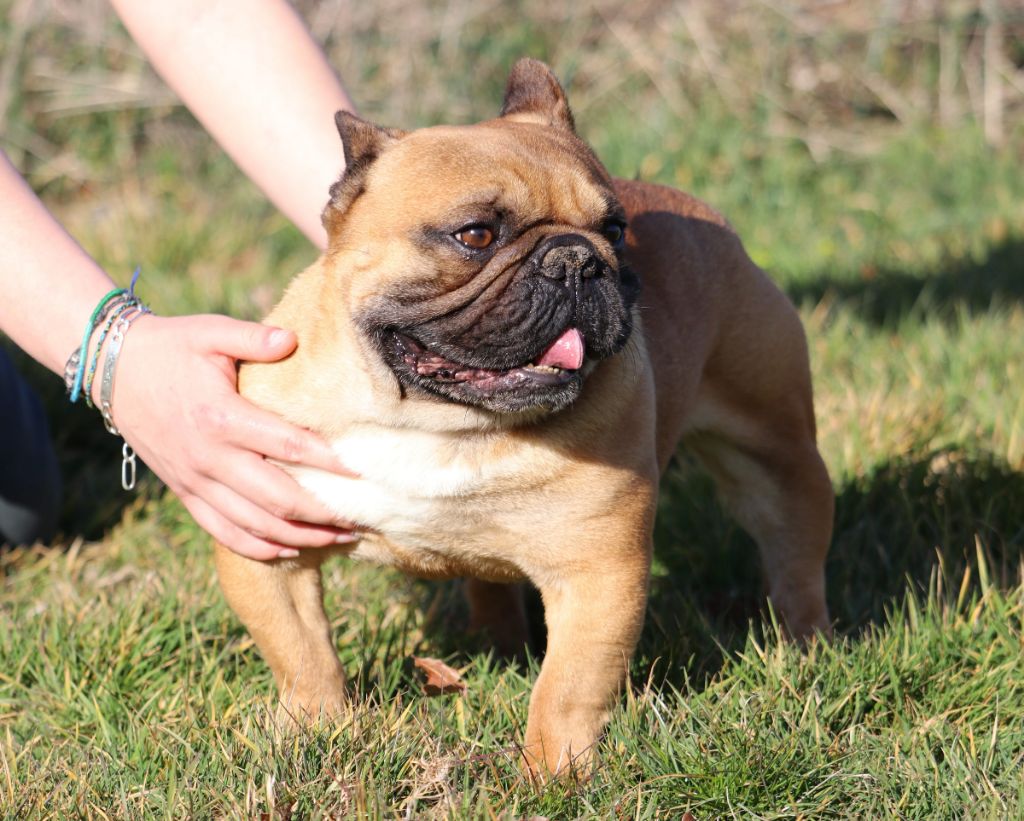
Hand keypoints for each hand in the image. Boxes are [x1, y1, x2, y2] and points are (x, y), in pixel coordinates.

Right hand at [106, 313, 358, 559]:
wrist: (113, 370)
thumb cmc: (171, 346)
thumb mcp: (210, 332)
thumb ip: (253, 337)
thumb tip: (292, 340)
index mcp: (222, 417)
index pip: (288, 446)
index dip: (329, 462)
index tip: (362, 470)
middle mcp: (210, 457)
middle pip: (278, 499)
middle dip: (325, 513)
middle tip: (364, 516)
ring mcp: (195, 482)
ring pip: (255, 525)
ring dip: (302, 537)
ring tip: (342, 538)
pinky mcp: (185, 493)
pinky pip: (224, 533)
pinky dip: (259, 547)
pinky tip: (291, 549)